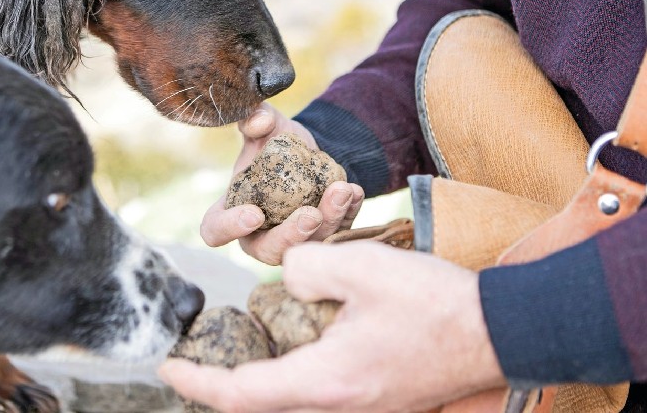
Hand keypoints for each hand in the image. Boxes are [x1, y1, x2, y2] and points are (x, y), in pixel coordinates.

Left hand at [159, 242, 505, 412]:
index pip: (240, 395)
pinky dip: (286, 378)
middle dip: (219, 386)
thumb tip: (286, 282)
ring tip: (232, 349)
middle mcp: (337, 406)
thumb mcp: (359, 267)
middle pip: (259, 408)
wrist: (499, 331)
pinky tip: (285, 345)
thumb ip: (305, 269)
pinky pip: (314, 396)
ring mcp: (359, 408)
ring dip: (254, 383)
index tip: (166, 366)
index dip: (197, 382)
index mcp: (325, 382)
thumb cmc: (433, 302)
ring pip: (287, 404)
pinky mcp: (374, 400)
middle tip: (192, 359)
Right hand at [200, 103, 364, 264]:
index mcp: (232, 209)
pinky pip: (337, 236)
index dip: (231, 228)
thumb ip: (256, 118)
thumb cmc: (276, 142)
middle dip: (291, 236)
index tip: (255, 213)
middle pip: (268, 250)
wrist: (310, 151)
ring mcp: (293, 241)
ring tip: (342, 190)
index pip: (216, 230)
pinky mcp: (323, 238)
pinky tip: (355, 192)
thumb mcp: (266, 125)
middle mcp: (259, 233)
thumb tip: (260, 120)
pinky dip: (348, 216)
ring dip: (329, 222)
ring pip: (308, 246)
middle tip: (311, 215)